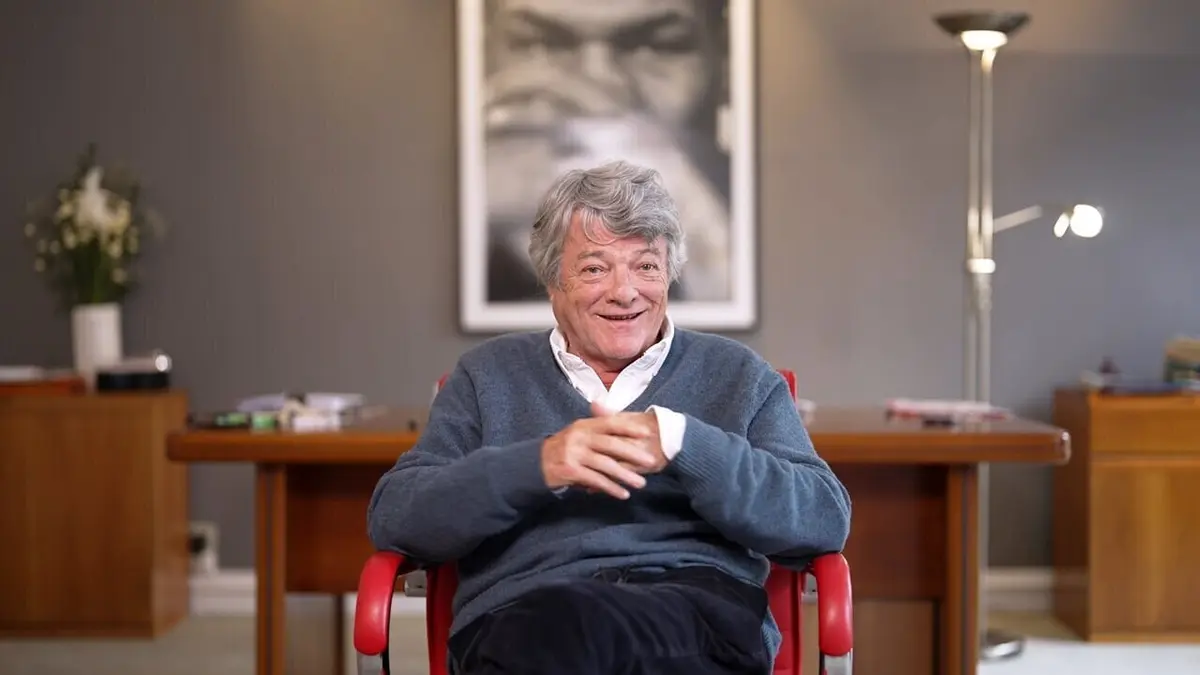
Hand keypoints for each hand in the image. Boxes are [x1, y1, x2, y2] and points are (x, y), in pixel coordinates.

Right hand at [540, 405, 660, 499]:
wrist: (536, 464)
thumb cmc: (564, 448)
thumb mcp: (579, 433)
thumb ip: (598, 427)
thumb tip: (622, 418)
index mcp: (584, 425)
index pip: (610, 423)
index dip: (629, 427)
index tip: (647, 433)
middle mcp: (579, 437)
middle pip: (610, 444)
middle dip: (633, 453)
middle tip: (651, 461)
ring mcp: (574, 454)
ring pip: (605, 464)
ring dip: (625, 475)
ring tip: (640, 483)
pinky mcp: (570, 471)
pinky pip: (595, 480)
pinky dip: (611, 488)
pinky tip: (623, 494)